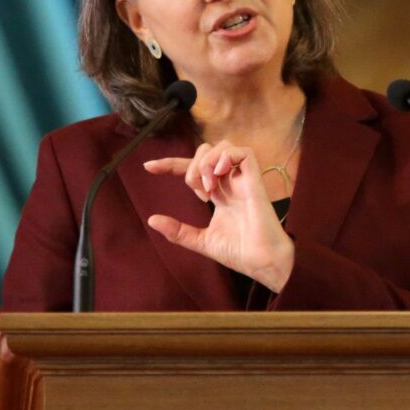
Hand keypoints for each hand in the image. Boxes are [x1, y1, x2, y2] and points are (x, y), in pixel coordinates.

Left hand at [143, 141, 294, 292]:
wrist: (261, 263)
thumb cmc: (239, 253)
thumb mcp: (201, 241)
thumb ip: (178, 231)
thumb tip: (152, 220)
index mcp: (219, 193)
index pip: (193, 168)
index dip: (170, 164)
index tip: (148, 167)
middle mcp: (230, 182)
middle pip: (206, 151)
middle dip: (191, 166)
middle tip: (198, 193)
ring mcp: (242, 180)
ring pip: (222, 146)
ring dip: (207, 162)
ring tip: (208, 187)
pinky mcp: (255, 180)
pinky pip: (244, 152)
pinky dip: (226, 157)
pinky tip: (219, 175)